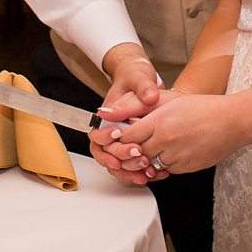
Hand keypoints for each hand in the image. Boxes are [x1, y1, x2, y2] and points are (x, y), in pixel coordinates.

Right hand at [89, 44, 162, 184]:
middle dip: (120, 158)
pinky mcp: (133, 145)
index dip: (105, 140)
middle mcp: (111, 131)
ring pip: (117, 164)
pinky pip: (131, 166)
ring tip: (146, 172)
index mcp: (107, 117)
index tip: (119, 136)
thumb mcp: (139, 78)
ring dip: (129, 171)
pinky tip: (154, 173)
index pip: (96, 136)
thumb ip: (144, 88)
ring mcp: (122, 140)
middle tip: (138, 156)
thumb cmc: (135, 78)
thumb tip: (149, 97)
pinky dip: (140, 172)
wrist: (145, 83)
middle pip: (105, 154)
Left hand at [114, 90, 243, 176]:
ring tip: (153, 147)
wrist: (232, 121)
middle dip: (130, 151)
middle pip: (134, 153)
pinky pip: (166, 170)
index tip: (121, 135)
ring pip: (149, 165)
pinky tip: (170, 152)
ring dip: (147, 159)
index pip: (126, 136)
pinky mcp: (187, 167)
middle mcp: (166, 140)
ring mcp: (177, 156)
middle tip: (133, 145)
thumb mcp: (166, 98)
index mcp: (159, 120)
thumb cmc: (200, 107)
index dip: (120, 138)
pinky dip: (163, 164)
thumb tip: (107, 112)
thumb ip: (135, 104)